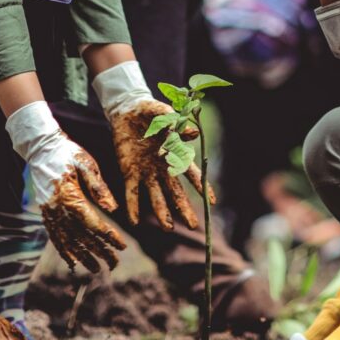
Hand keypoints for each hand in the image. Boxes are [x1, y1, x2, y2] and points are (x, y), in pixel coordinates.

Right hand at [6, 102, 124, 271]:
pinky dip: (64, 251)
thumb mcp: (87, 164)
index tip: (123, 246)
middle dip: (99, 252)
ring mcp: (49, 213)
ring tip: (97, 269)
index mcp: (70, 197)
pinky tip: (73, 261)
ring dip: (82, 256)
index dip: (109, 237)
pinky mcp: (46, 212)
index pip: (93, 223)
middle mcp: (57, 209)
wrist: (40, 147)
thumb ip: (99, 188)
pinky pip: (55, 236)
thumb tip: (112, 209)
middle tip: (115, 264)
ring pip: (67, 241)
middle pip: (81, 237)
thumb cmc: (67, 153)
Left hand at [93, 62, 210, 229]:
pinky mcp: (129, 172)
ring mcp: (146, 172)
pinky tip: (134, 221)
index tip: (212, 203)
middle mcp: (163, 167)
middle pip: (176, 192)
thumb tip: (193, 134)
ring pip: (156, 196)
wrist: (127, 110)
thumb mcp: (163, 114)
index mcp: (175, 154)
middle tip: (192, 226)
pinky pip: (132, 192)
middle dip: (184, 209)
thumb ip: (176, 124)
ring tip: (167, 229)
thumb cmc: (150, 111)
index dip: (201, 187)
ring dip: (161, 212)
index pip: (191, 174)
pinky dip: (133, 206)